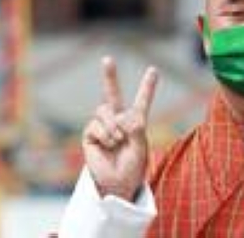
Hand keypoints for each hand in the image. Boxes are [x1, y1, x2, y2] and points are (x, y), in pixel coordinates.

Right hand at [82, 56, 158, 200]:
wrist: (117, 183)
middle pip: (112, 94)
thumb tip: (124, 117)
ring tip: (118, 141)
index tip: (153, 70)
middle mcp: (118, 120)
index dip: (147, 86)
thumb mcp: (141, 147)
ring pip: (104, 111)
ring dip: (113, 126)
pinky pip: (96, 125)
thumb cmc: (133, 167)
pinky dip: (105, 135)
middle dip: (109, 76)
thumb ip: (136, 129)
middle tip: (107, 59)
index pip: (142, 101)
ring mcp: (103, 126)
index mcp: (136, 122)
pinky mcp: (90, 134)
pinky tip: (108, 145)